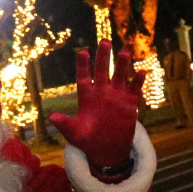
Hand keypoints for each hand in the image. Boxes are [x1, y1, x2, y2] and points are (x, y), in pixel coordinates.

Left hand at [49, 41, 142, 179]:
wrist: (106, 149)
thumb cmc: (86, 139)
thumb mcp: (74, 133)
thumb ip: (64, 124)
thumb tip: (51, 117)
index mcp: (86, 95)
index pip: (83, 76)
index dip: (83, 64)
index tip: (83, 52)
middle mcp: (101, 90)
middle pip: (102, 70)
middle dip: (103, 56)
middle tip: (105, 42)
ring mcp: (116, 94)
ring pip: (120, 75)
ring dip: (122, 64)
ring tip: (124, 53)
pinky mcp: (130, 102)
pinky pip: (134, 88)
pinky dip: (138, 80)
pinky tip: (141, 72)